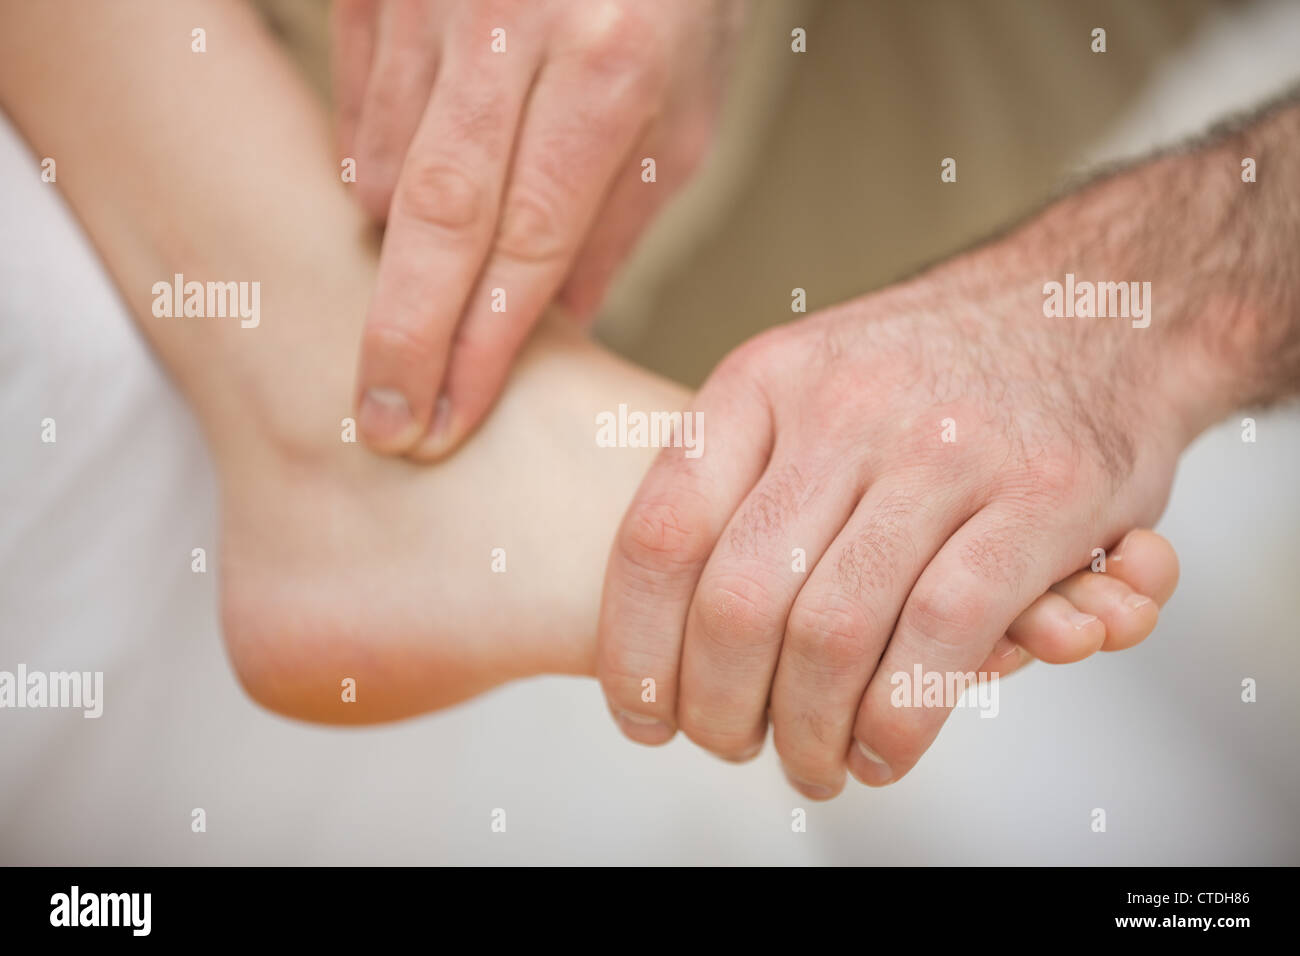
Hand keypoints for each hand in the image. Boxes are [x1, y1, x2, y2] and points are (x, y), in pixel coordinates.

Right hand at [335, 0, 740, 457]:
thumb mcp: (683, 115)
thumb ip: (616, 225)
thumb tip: (555, 330)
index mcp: (611, 68)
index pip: (531, 241)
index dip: (483, 344)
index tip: (447, 421)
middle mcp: (515, 29)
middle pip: (438, 215)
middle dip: (405, 335)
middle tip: (383, 423)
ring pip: (385, 165)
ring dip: (394, 254)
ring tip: (412, 303)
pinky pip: (357, 107)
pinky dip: (373, 172)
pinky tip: (401, 202)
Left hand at [597, 254, 1194, 796]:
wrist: (1089, 303)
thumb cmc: (928, 372)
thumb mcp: (806, 384)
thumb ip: (739, 481)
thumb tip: (662, 630)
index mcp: (764, 381)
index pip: (659, 534)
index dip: (635, 648)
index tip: (639, 713)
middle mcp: (843, 407)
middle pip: (738, 602)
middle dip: (720, 708)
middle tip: (733, 747)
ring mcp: (945, 448)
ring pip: (832, 633)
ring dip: (808, 731)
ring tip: (811, 763)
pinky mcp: (1042, 495)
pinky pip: (940, 637)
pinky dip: (898, 720)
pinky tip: (881, 750)